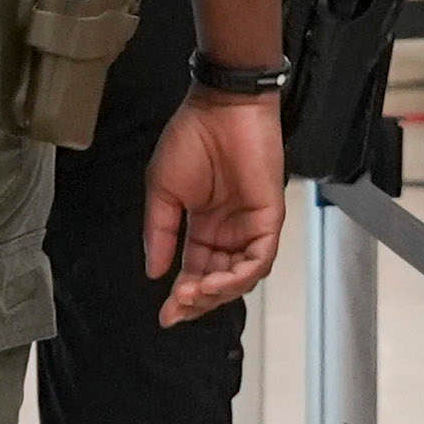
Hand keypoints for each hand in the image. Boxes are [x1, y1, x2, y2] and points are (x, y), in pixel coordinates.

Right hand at [143, 88, 287, 325]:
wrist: (219, 107)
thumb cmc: (191, 140)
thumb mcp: (163, 191)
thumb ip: (161, 233)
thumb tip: (154, 273)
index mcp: (205, 227)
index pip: (197, 272)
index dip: (183, 297)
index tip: (165, 316)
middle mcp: (230, 232)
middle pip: (219, 281)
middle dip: (199, 301)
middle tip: (178, 307)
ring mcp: (251, 226)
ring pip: (241, 277)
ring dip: (218, 293)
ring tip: (194, 293)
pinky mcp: (269, 217)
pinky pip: (260, 258)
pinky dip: (240, 276)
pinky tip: (216, 281)